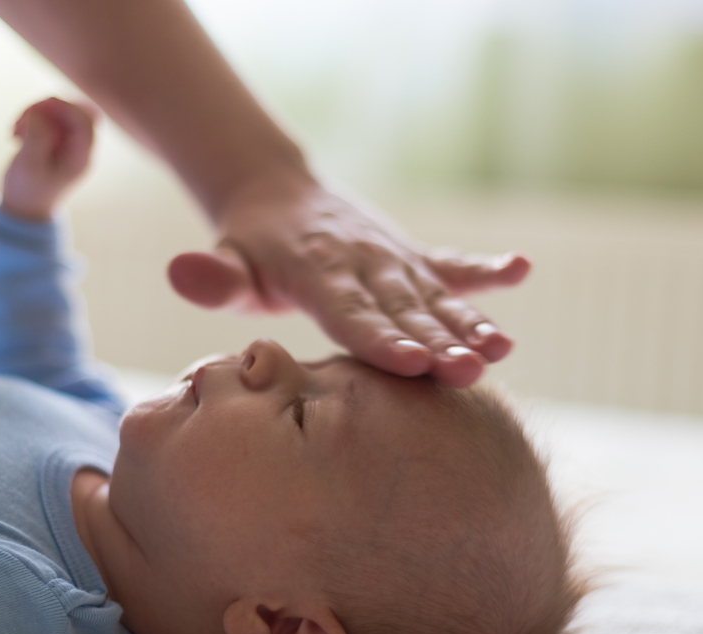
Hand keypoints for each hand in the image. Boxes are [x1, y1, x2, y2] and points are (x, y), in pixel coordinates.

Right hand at [0, 97, 98, 221]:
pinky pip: (47, 116)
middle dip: (50, 107)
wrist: (22, 208)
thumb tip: (40, 112)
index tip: (39, 106)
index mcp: (81, 158)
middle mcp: (80, 149)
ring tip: (14, 130)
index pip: (86, 122)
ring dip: (35, 112)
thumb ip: (36, 138)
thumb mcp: (28, 166)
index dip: (66, 107)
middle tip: (25, 117)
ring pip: (60, 110)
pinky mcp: (55, 138)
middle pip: (79, 111)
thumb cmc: (27, 192)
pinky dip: (30, 118)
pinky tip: (15, 134)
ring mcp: (68, 142)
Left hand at [167, 177, 529, 387]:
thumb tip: (182, 271)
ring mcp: (393, 258)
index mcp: (317, 270)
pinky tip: (520, 268)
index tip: (410, 364)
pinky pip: (452, 264)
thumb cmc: (249, 250)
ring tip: (502, 348)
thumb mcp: (227, 262)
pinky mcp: (412, 257)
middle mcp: (363, 262)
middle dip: (438, 341)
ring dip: (470, 321)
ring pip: (435, 295)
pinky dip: (485, 269)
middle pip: (403, 309)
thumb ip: (214, 278)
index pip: (350, 312)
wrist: (279, 193)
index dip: (380, 338)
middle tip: (469, 371)